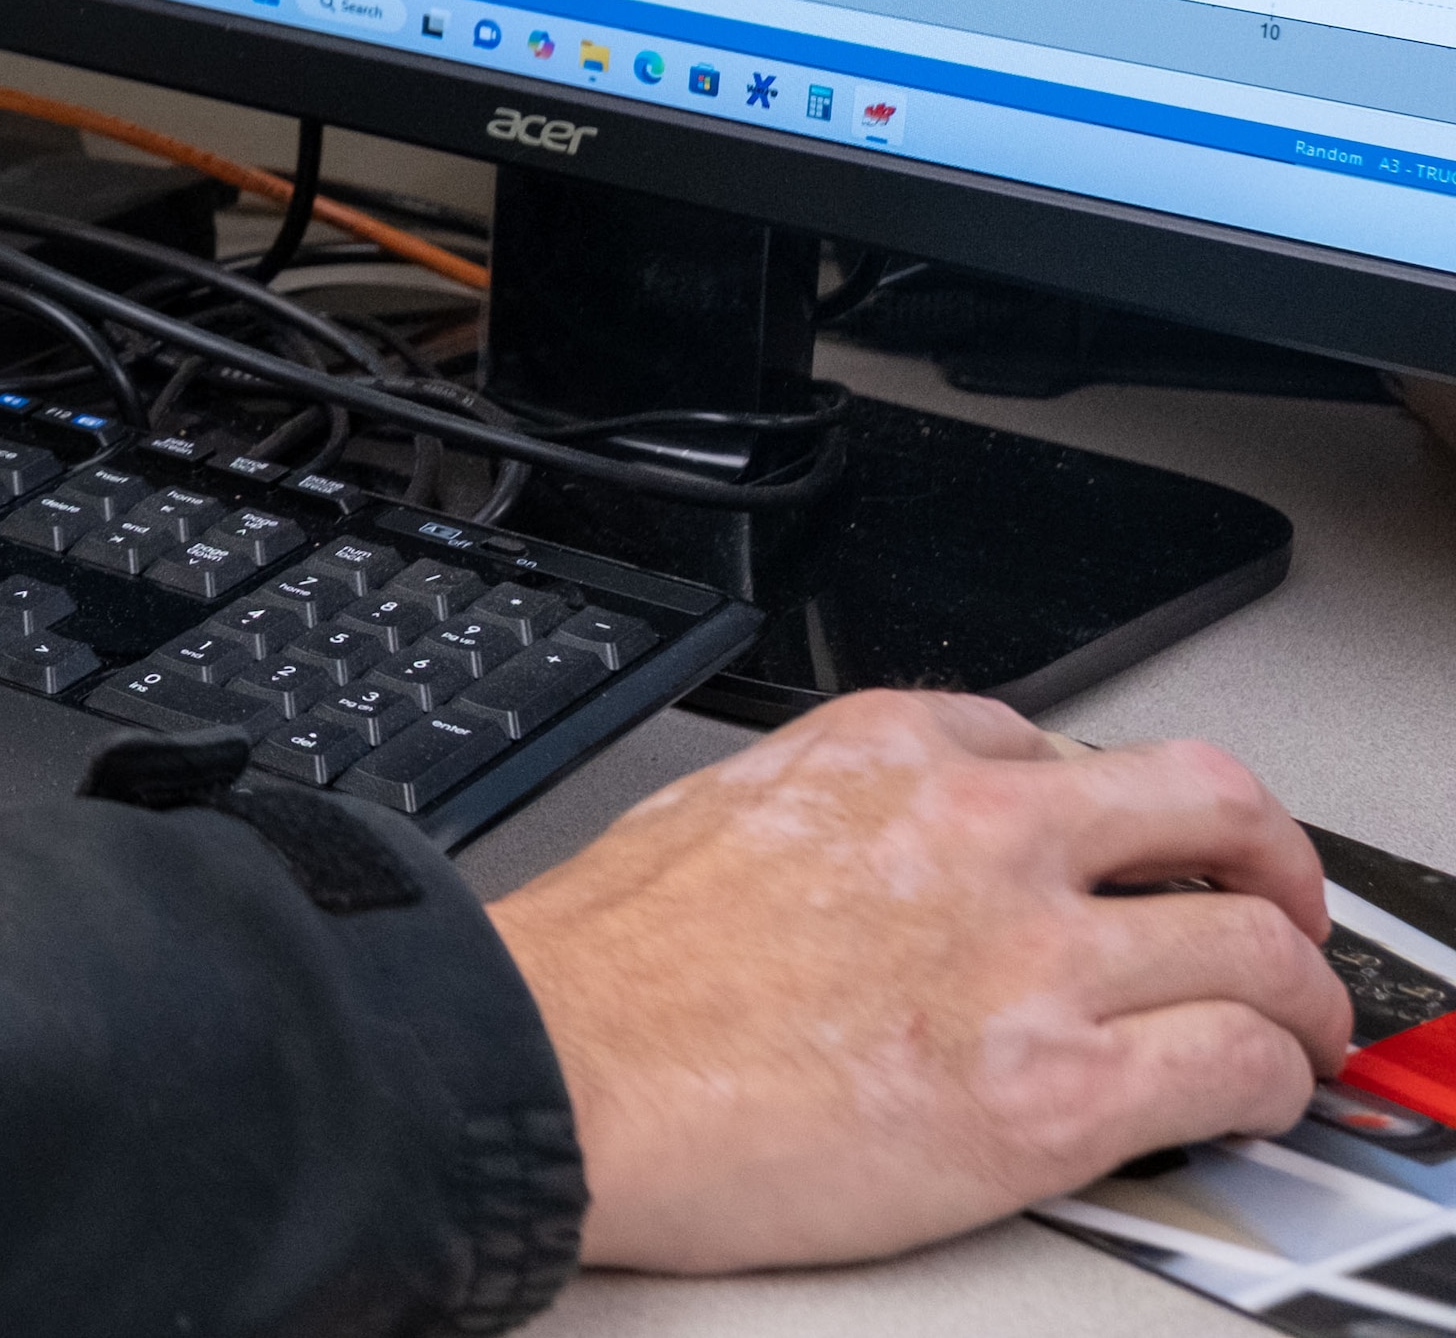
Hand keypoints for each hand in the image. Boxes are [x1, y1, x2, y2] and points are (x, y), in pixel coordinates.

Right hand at [490, 687, 1351, 1271]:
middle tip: (1279, 913)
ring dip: (1299, 995)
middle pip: (1211, 810)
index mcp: (884, 749)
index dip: (1122, 819)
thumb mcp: (716, 812)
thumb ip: (829, 812)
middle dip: (1272, 866)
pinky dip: (1271, 1087)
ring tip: (1295, 1036)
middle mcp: (979, 830)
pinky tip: (1247, 1104)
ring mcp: (1028, 957)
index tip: (1134, 861)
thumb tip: (879, 864)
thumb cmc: (599, 971)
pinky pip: (1238, 1068)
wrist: (552, 1069)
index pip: (1066, 748)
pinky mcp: (1054, 1091)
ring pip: (1260, 947)